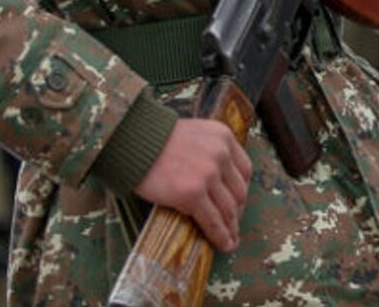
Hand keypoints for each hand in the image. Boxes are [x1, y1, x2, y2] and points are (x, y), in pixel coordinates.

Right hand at [134, 117, 252, 253]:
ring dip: (232, 228)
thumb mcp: (195, 135)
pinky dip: (220, 236)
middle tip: (233, 226)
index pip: (244, 170)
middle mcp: (221, 153)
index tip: (238, 204)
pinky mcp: (193, 193)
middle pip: (239, 191)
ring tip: (231, 240)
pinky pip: (213, 220)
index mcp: (223, 137)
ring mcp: (208, 173)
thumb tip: (218, 181)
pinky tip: (224, 244)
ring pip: (229, 209)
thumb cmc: (157, 140)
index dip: (242, 191)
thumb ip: (210, 151)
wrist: (134, 142)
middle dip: (237, 212)